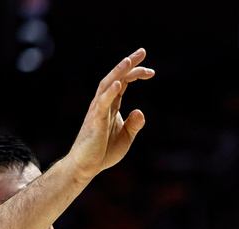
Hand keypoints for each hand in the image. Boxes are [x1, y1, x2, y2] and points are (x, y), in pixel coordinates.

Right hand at [66, 48, 154, 182]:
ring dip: (118, 72)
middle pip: (116, 78)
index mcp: (111, 106)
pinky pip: (102, 104)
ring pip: (107, 85)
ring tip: (129, 61)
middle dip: (129, 64)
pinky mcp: (95, 121)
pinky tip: (119, 84)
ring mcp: (98, 111)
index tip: (151, 71)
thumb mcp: (126, 137)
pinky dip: (110, 93)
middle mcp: (103, 104)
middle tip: (142, 52)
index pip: (123, 83)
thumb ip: (134, 124)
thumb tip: (141, 111)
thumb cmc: (103, 151)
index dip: (135, 74)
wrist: (87, 166)